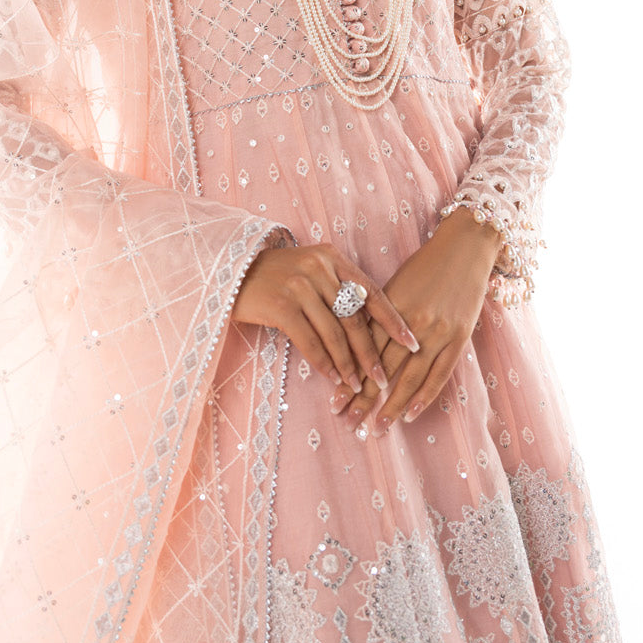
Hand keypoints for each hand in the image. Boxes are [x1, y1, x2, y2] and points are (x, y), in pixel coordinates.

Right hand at [232, 241, 419, 394]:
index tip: (412, 343)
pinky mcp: (281, 306)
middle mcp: (319, 267)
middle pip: (355, 318)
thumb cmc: (276, 276)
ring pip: (334, 333)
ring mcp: (299, 285)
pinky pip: (310, 342)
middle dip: (371, 353)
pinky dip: (324, 363)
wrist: (230, 271)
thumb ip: (338, 289)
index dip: (393, 321)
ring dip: (348, 364)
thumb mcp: (311, 270)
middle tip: (383, 378)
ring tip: (357, 386)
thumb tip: (370, 328)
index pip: (372, 292)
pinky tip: (332, 378)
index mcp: (332, 257)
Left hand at [329, 211, 501, 437]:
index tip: (334, 400)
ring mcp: (437, 331)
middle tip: (347, 421)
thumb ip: (378, 315)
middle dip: (363, 397)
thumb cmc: (426, 264)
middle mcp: (411, 320)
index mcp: (389, 305)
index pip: (364, 348)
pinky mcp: (459, 337)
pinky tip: (408, 414)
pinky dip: (423, 396)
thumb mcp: (396, 285)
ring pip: (409, 376)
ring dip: (391, 405)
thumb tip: (356, 347)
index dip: (349, 375)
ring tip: (376, 427)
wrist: (466, 246)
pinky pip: (439, 374)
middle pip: (382, 366)